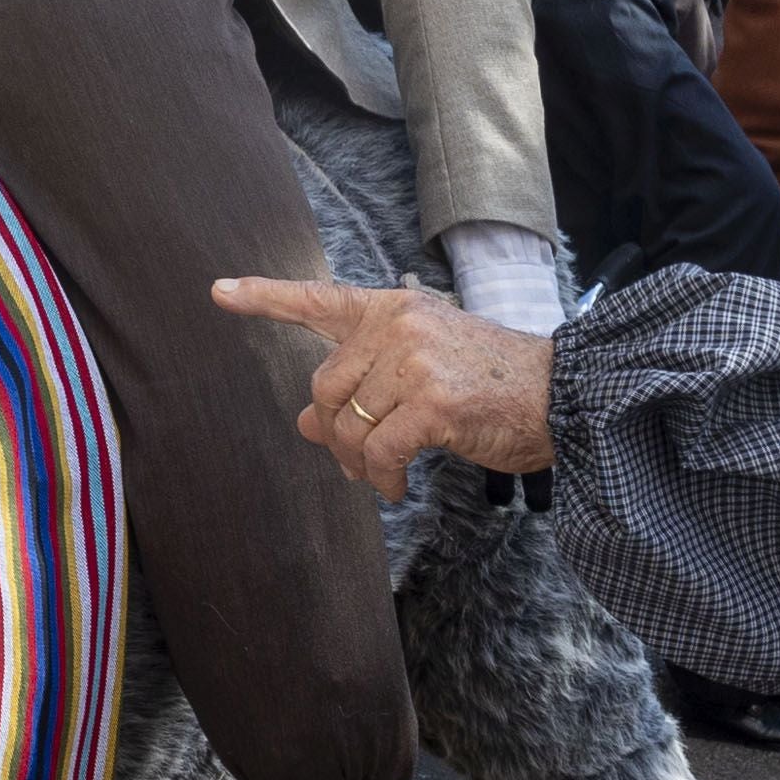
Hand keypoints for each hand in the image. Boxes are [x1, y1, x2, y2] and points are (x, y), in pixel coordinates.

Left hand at [213, 275, 553, 501]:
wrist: (560, 396)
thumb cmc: (493, 385)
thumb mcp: (421, 375)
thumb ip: (362, 388)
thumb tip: (307, 424)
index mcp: (394, 308)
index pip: (319, 300)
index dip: (264, 297)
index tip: (219, 292)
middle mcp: (400, 325)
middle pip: (326, 387)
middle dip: (334, 432)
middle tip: (357, 462)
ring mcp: (415, 361)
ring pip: (348, 424)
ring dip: (357, 463)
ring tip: (381, 477)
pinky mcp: (432, 403)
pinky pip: (378, 452)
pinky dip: (381, 479)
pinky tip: (397, 487)